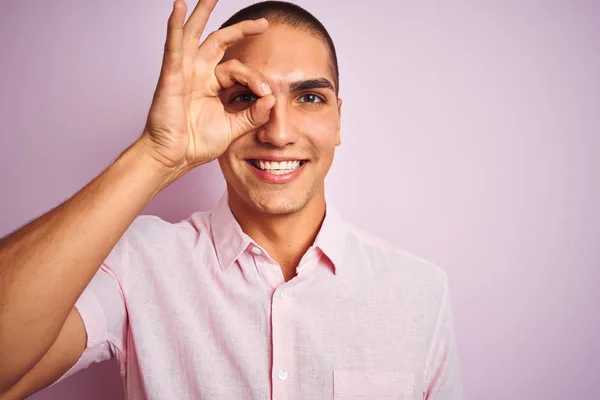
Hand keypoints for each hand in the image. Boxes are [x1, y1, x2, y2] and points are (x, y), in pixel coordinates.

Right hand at [140, 0, 274, 171]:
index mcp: (212, 84)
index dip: (255, 79)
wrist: (175, 157)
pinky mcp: (171, 76)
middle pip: (218, 41)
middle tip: (262, 23)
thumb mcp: (234, 127)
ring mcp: (184, 72)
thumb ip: (253, 114)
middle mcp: (198, 73)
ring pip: (195, 35)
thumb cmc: (196, 143)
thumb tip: (272, 98)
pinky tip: (179, 8)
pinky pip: (174, 46)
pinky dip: (176, 26)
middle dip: (240, 30)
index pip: (239, 70)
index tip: (266, 94)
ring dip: (201, 13)